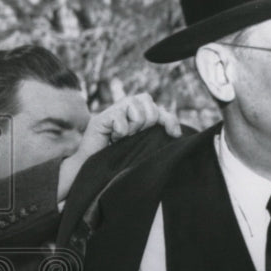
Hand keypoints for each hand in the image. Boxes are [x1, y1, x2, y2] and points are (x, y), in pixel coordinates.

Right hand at [57, 93, 180, 201]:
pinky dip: (121, 130)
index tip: (174, 135)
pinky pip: (119, 117)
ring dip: (133, 126)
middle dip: (148, 121)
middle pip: (147, 101)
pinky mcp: (101, 119)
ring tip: (123, 137)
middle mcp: (125, 110)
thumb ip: (157, 134)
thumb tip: (176, 133)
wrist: (93, 170)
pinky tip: (112, 138)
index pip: (159, 108)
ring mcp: (112, 112)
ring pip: (134, 106)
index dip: (169, 119)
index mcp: (137, 116)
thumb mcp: (144, 146)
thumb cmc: (120, 159)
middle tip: (136, 136)